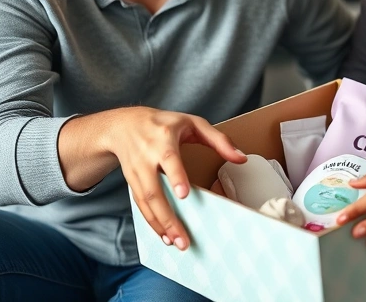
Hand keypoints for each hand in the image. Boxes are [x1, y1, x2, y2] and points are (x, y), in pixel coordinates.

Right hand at [105, 107, 245, 250]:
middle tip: (182, 238)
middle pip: (153, 189)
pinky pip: (140, 205)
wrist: (124, 125)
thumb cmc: (164, 123)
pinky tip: (163, 235)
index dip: (175, 176)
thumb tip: (241, 158)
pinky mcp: (131, 182)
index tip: (184, 195)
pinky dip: (151, 221)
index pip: (169, 159)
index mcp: (164, 138)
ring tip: (176, 243)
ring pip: (145, 201)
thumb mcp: (193, 122)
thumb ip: (218, 139)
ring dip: (159, 224)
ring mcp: (136, 171)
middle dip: (167, 216)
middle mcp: (146, 156)